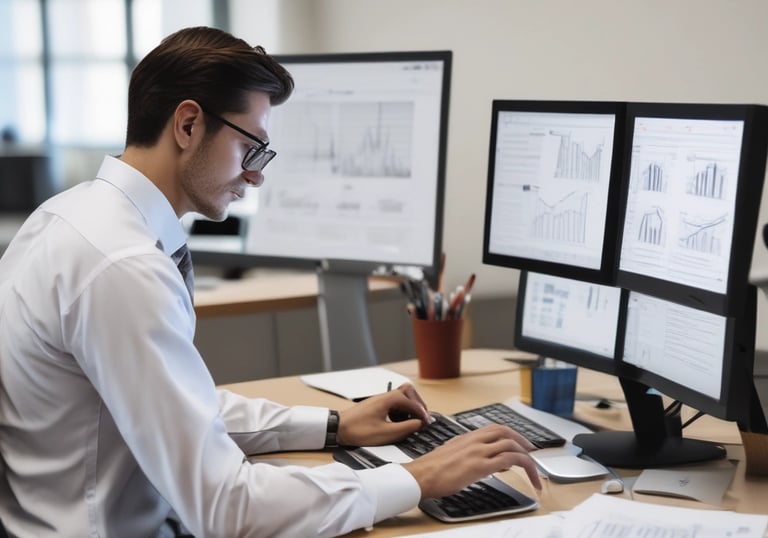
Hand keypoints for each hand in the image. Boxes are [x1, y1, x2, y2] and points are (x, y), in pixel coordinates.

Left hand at [337, 383, 430, 446]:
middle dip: (417, 404)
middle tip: (423, 417)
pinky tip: (399, 423)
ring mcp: (379, 400)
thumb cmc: (359, 431)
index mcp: (388, 400)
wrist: (338, 429)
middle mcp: (384, 396)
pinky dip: (401, 411)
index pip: (411, 402)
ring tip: (412, 421)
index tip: (427, 423)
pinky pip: (393, 403)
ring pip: (401, 396)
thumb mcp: (386, 433)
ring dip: (409, 407)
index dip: (422, 413)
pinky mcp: (376, 406)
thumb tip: (420, 424)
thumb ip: (406, 428)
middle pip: (407, 391)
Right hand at [402, 424, 541, 498]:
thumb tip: (479, 460)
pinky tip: (527, 475)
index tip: (518, 443)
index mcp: (466, 437)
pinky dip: (523, 466)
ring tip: (534, 470)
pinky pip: (509, 460)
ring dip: (527, 456)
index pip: (494, 429)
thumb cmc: (430, 470)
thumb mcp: (450, 454)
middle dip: (522, 441)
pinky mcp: (480, 466)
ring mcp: (478, 451)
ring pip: (511, 445)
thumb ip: (466, 454)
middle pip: (506, 431)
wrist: (420, 476)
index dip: (511, 434)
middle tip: (531, 452)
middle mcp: (474, 440)